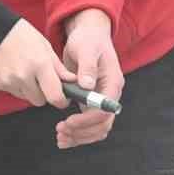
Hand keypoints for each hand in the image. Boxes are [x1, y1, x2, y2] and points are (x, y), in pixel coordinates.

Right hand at [0, 19, 72, 108]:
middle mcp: (24, 75)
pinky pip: (13, 92)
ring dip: (29, 90)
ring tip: (24, 72)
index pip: (55, 96)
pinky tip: (13, 71)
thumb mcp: (45, 46)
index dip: (61, 101)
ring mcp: (9, 81)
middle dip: (43, 94)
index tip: (62, 99)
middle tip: (40, 80)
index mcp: (39, 64)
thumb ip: (59, 68)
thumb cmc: (20, 34)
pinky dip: (15, 86)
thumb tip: (72, 81)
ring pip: (26, 98)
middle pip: (40, 101)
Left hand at [56, 9, 124, 149]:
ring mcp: (102, 100)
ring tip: (60, 138)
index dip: (87, 120)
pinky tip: (63, 135)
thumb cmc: (88, 39)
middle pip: (103, 124)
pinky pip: (89, 124)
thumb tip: (87, 85)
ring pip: (97, 128)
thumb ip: (87, 66)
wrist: (88, 36)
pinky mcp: (91, 102)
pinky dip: (78, 132)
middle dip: (82, 132)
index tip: (69, 122)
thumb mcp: (86, 48)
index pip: (105, 110)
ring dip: (80, 136)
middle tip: (61, 132)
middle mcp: (110, 94)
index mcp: (113, 82)